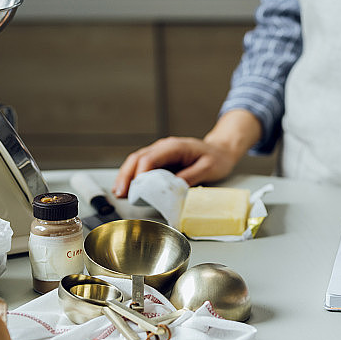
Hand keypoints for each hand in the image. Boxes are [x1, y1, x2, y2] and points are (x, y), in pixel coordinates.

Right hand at [113, 136, 239, 196]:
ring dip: (126, 175)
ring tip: (119, 192)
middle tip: (120, 192)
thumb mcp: (208, 168)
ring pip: (136, 161)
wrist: (221, 151)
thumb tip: (173, 188)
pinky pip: (142, 165)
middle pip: (138, 158)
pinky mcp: (161, 159)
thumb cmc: (216, 158)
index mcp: (174, 147)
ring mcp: (161, 152)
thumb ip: (190, 177)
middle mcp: (164, 147)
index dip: (140, 173)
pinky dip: (133, 175)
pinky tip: (128, 186)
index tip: (136, 188)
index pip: (150, 158)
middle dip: (127, 175)